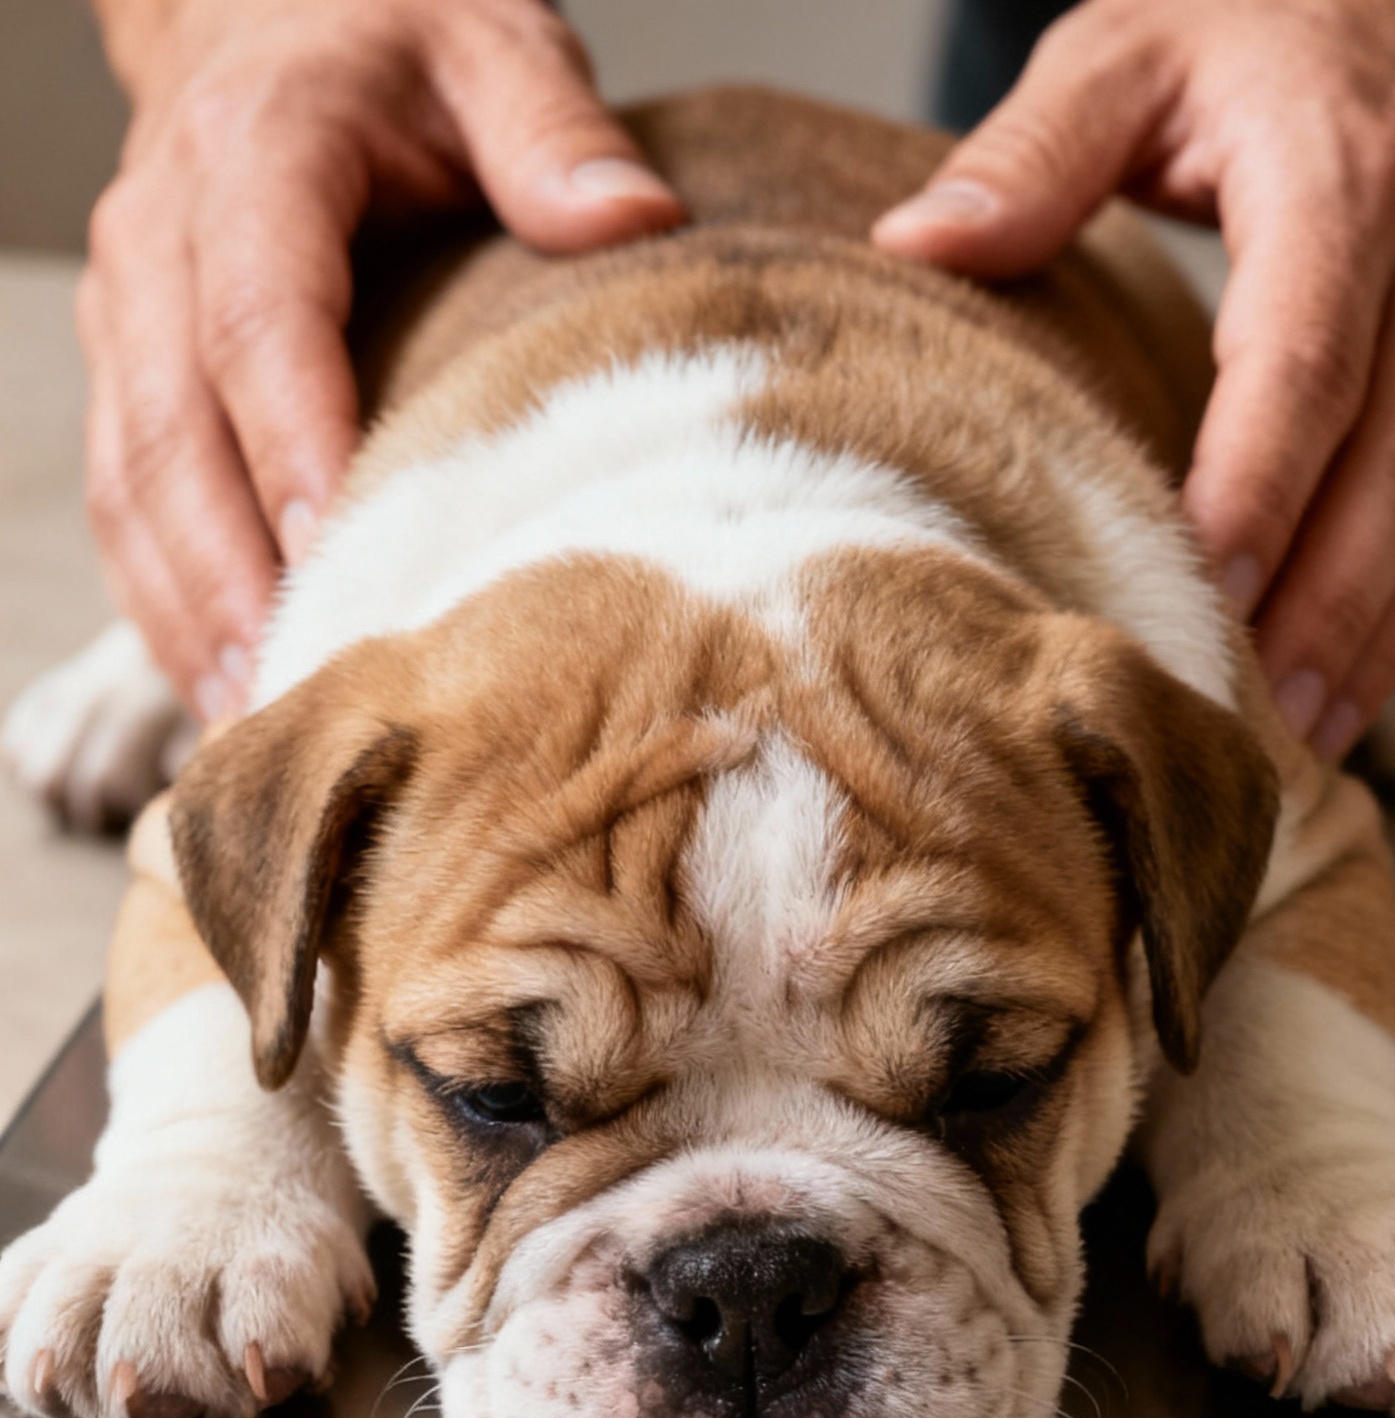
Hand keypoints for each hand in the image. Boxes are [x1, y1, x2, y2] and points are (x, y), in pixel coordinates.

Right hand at [83, 0, 681, 717]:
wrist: (268, 11)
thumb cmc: (392, 40)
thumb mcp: (489, 39)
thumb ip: (553, 130)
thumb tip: (629, 221)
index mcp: (255, 156)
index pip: (259, 319)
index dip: (287, 445)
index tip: (328, 558)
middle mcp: (162, 241)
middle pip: (173, 434)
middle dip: (226, 580)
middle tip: (293, 697)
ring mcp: (128, 316)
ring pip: (132, 487)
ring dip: (186, 616)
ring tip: (255, 728)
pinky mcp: (124, 376)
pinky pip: (125, 507)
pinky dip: (165, 607)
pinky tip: (223, 693)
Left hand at [873, 0, 1394, 759]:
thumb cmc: (1248, 32)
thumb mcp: (1129, 48)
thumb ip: (1035, 151)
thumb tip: (920, 244)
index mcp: (1340, 176)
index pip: (1305, 356)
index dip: (1263, 483)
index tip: (1206, 588)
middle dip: (1333, 596)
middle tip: (1258, 712)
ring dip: (1381, 627)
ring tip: (1302, 737)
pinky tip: (1347, 687)